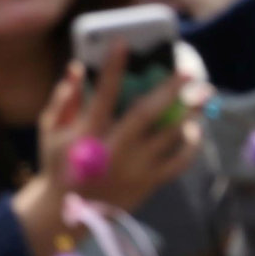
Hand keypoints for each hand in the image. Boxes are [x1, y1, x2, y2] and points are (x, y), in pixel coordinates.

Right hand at [20, 46, 205, 254]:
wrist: (70, 211)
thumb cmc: (59, 164)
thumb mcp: (51, 130)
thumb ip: (64, 99)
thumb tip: (76, 67)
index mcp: (88, 133)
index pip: (103, 93)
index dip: (112, 68)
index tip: (123, 44)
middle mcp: (116, 149)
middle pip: (147, 113)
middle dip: (170, 90)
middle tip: (190, 72)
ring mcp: (136, 168)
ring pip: (170, 138)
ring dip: (190, 115)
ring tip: (204, 96)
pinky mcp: (149, 183)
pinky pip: (177, 164)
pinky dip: (190, 148)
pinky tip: (195, 131)